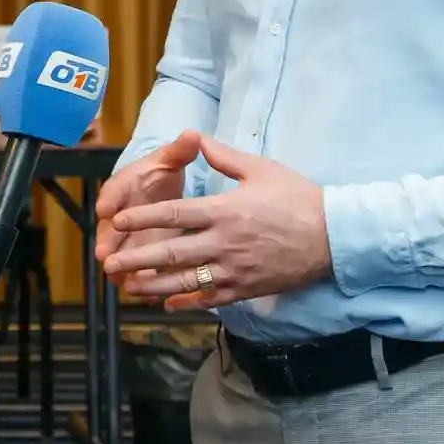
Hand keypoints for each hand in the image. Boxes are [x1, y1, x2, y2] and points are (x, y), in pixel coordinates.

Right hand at [93, 132, 206, 269]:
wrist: (159, 190)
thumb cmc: (161, 173)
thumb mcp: (169, 160)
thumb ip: (179, 151)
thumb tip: (193, 135)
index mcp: (124, 186)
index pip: (113, 191)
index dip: (109, 200)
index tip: (105, 209)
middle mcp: (120, 214)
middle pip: (109, 229)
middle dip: (107, 241)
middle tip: (103, 253)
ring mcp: (127, 238)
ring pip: (120, 255)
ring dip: (120, 267)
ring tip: (119, 279)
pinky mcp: (139, 255)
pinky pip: (138, 271)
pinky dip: (143, 282)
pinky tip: (148, 295)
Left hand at [103, 134, 333, 310]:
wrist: (334, 237)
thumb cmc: (299, 198)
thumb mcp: (262, 170)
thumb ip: (225, 158)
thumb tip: (198, 139)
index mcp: (225, 211)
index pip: (174, 215)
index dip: (143, 218)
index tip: (118, 221)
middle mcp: (225, 243)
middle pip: (172, 253)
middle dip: (137, 259)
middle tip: (109, 263)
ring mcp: (235, 269)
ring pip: (186, 281)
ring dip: (154, 286)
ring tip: (128, 287)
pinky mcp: (247, 288)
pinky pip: (211, 299)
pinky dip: (188, 302)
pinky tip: (168, 305)